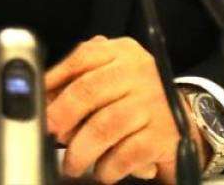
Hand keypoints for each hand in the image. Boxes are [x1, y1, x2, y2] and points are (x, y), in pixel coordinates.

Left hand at [45, 35, 207, 182]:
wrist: (184, 122)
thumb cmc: (136, 100)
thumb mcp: (112, 79)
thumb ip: (81, 80)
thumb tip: (43, 97)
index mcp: (121, 53)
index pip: (82, 57)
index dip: (55, 79)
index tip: (38, 100)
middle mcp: (138, 71)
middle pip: (89, 89)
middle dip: (62, 115)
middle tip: (51, 134)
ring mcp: (153, 101)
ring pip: (104, 125)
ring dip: (81, 150)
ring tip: (72, 163)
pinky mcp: (163, 133)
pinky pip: (126, 153)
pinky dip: (108, 167)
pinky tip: (103, 171)